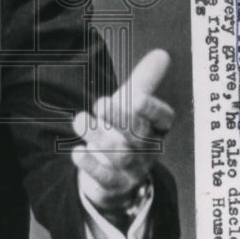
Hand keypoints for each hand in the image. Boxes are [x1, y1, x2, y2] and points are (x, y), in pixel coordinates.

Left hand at [72, 49, 174, 207]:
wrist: (113, 173)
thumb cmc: (124, 131)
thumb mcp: (132, 105)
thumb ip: (145, 81)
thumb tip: (162, 53)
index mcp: (157, 128)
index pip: (163, 119)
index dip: (151, 109)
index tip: (134, 96)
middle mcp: (148, 149)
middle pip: (139, 135)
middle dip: (121, 118)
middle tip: (101, 102)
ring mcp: (133, 170)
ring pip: (120, 155)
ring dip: (99, 137)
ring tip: (80, 120)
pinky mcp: (114, 185)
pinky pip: (105, 179)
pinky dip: (91, 166)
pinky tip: (76, 152)